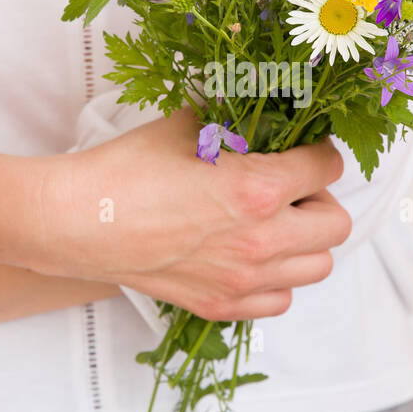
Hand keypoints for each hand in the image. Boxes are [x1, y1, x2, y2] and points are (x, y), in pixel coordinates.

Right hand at [42, 109, 352, 321]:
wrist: (76, 220)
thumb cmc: (127, 167)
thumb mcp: (189, 124)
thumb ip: (238, 118)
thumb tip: (265, 106)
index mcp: (258, 189)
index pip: (327, 167)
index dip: (318, 151)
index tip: (303, 148)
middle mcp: (261, 241)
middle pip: (336, 223)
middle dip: (319, 198)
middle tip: (290, 186)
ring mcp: (243, 280)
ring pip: (318, 266)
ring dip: (304, 240)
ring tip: (273, 222)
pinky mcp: (222, 304)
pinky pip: (282, 299)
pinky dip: (278, 278)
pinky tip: (250, 254)